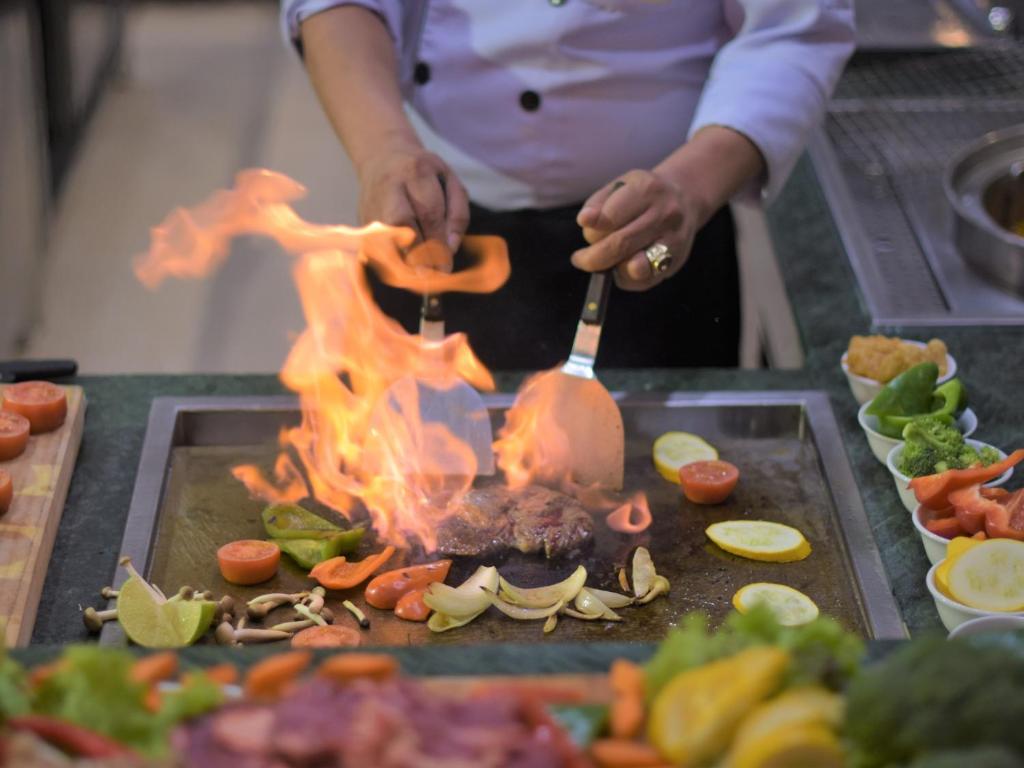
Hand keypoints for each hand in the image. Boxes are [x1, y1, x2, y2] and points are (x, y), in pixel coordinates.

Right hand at [356, 142, 470, 265]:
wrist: (382, 157)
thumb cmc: (424, 175)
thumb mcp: (450, 182)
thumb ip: (457, 213)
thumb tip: (451, 249)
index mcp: (417, 172)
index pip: (429, 213)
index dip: (438, 243)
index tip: (446, 268)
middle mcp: (391, 186)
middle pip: (403, 222)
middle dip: (419, 253)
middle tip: (432, 276)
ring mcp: (372, 201)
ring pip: (384, 235)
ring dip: (402, 261)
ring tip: (417, 279)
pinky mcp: (362, 216)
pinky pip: (375, 244)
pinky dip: (389, 261)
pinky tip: (402, 273)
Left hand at [571, 169, 711, 290]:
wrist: (686, 198)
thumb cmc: (641, 195)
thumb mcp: (619, 187)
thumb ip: (598, 204)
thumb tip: (586, 221)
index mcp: (647, 189)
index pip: (612, 216)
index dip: (592, 227)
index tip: (583, 228)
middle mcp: (664, 214)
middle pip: (621, 244)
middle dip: (594, 257)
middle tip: (580, 259)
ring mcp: (674, 239)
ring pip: (636, 266)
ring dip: (611, 268)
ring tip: (602, 264)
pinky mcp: (676, 261)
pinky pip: (645, 280)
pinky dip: (626, 279)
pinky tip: (620, 268)